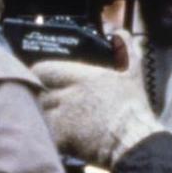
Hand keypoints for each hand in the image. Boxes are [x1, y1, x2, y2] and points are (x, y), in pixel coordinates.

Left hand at [33, 42, 161, 168]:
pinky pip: (44, 132)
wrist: (134, 141)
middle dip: (39, 93)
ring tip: (48, 114)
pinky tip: (54, 133)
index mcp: (83, 77)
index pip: (44, 69)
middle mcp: (69, 95)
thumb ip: (124, 47)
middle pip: (37, 90)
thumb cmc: (133, 107)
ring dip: (41, 112)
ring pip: (38, 111)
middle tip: (44, 96)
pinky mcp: (62, 138)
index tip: (42, 75)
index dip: (40, 71)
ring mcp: (63, 117)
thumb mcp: (133, 71)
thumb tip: (119, 31)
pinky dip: (46, 133)